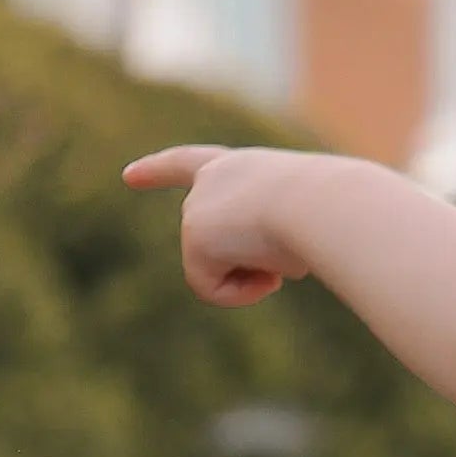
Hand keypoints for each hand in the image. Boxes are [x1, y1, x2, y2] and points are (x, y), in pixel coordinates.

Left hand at [124, 144, 309, 304]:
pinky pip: (212, 290)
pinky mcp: (193, 238)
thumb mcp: (303, 223)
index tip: (128, 176)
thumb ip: (276, 240)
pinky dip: (241, 291)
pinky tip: (268, 273)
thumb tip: (270, 269)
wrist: (319, 203)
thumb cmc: (327, 210)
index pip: (190, 165)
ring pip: (218, 272)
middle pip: (214, 247)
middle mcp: (209, 182)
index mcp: (237, 168)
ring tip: (284, 250)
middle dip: (249, 266)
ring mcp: (195, 210)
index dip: (158, 171)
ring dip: (256, 275)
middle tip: (287, 251)